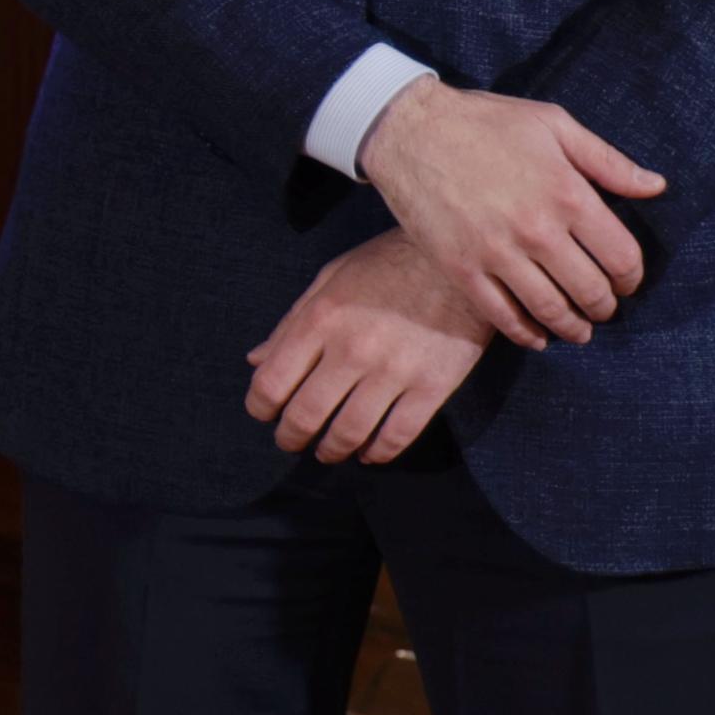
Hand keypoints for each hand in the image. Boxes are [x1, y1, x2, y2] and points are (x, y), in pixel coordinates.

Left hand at [245, 231, 490, 462]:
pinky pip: (398, 435)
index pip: (272, 381)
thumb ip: (291, 323)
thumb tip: (255, 360)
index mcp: (320, 320)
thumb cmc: (388, 264)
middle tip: (291, 441)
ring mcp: (394, 371)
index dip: (260, 407)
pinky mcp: (433, 386)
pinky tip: (369, 453)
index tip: (264, 413)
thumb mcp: (330, 279)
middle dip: (290, 437)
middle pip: (306, 415)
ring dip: (331, 450)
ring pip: (350, 432)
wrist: (460, 262)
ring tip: (327, 451)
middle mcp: (352, 349)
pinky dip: (379, 453)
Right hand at [355, 77, 664, 345]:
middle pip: (591, 291)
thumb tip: (656, 187)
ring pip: (551, 310)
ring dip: (572, 327)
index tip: (627, 282)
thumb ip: (607, 160)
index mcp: (567, 193)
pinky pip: (501, 315)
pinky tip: (537, 337)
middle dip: (605, 306)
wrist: (408, 128)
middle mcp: (537, 229)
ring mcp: (496, 252)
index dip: (632, 278)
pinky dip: (525, 334)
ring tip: (578, 329)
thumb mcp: (553, 124)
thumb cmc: (484, 121)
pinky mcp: (460, 267)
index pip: (621, 257)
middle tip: (604, 307)